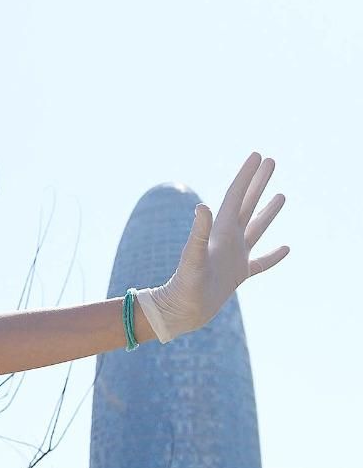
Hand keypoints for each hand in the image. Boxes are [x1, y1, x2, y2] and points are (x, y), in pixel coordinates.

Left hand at [136, 152, 288, 341]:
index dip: (246, 175)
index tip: (257, 155)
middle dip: (259, 183)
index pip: (235, 196)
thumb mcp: (192, 258)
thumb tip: (202, 206)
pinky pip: (261, 262)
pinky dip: (274, 256)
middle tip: (271, 161)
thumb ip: (198, 233)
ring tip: (281, 195)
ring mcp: (234, 257)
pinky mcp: (238, 275)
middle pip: (247, 204)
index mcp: (219, 232)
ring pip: (256, 228)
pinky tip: (286, 248)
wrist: (180, 311)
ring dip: (268, 212)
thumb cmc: (184, 286)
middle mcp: (228, 240)